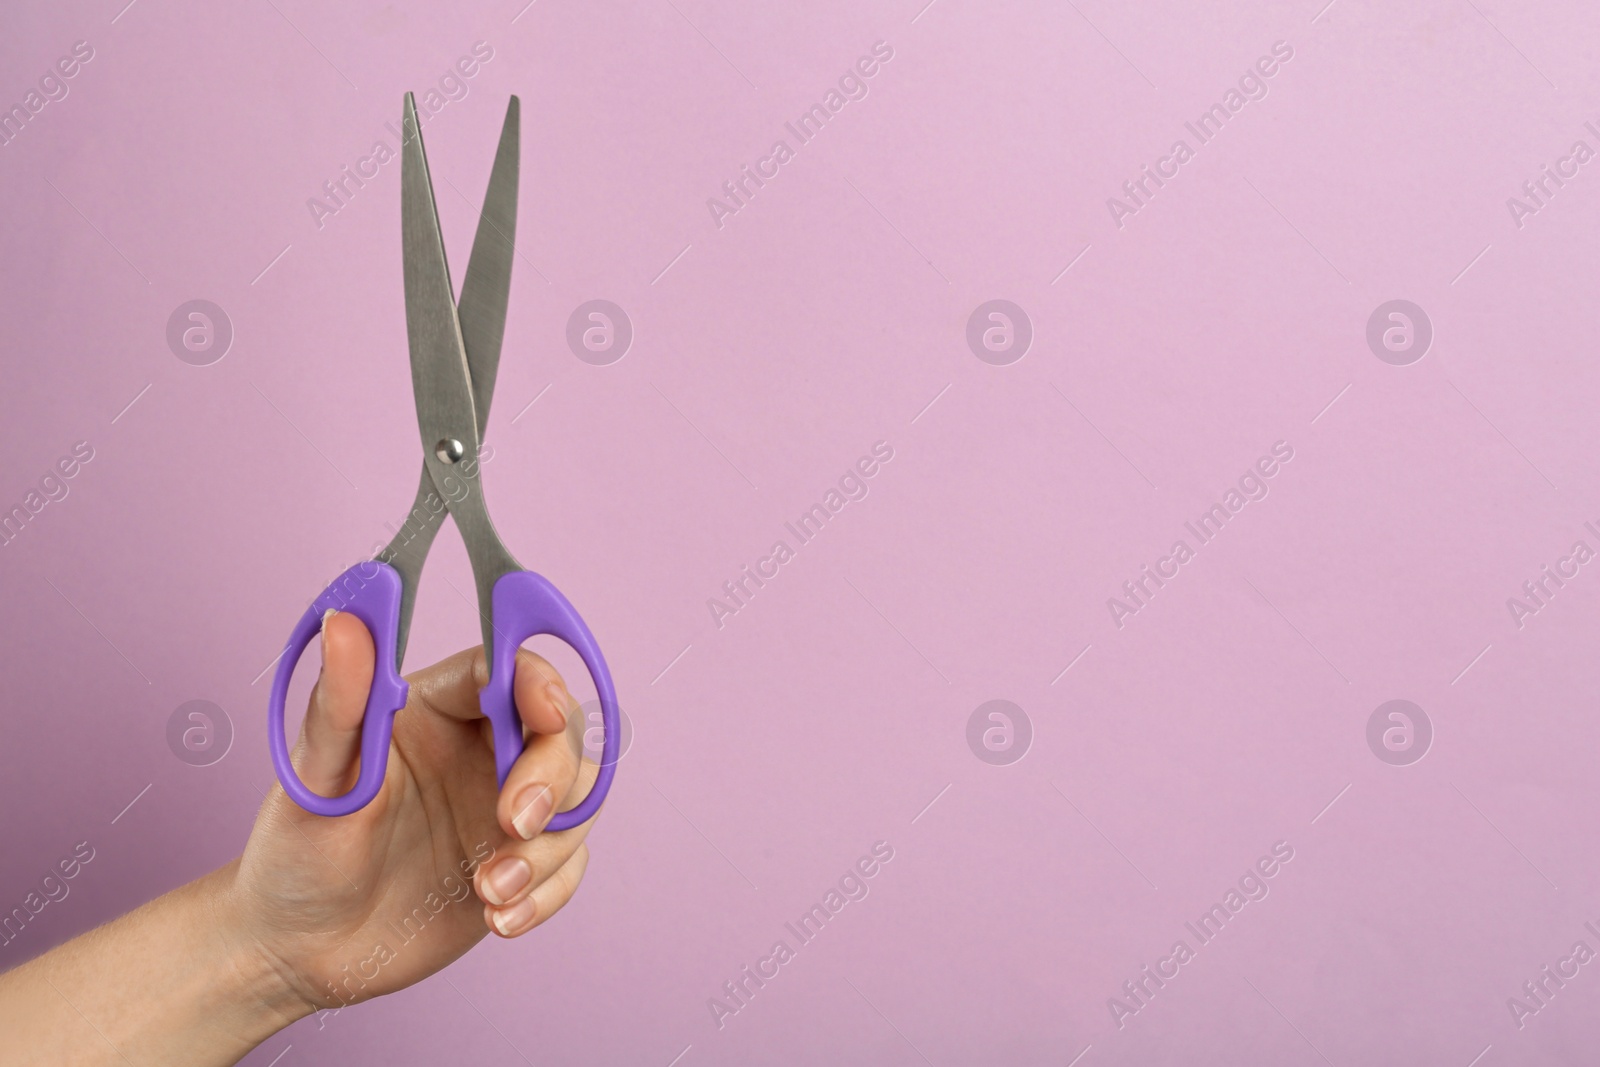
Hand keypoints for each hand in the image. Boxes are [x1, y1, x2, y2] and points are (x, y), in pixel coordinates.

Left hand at [227, 610, 599, 1016]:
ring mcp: (505, 809)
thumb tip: (346, 619)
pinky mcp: (520, 864)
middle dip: (551, 778)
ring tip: (489, 891)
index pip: (508, 670)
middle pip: (561, 734)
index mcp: (436, 709)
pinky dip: (547, 894)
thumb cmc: (294, 855)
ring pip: (575, 802)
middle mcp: (480, 750)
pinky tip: (500, 918)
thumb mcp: (315, 781)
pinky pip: (568, 866)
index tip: (544, 714)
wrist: (298, 952)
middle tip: (513, 824)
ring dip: (546, 849)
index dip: (539, 682)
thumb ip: (341, 702)